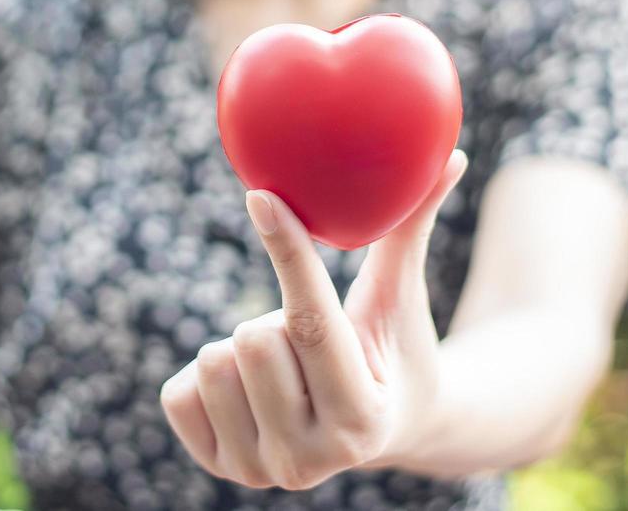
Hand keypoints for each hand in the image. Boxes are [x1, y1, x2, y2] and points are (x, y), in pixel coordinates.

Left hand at [159, 149, 470, 489]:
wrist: (378, 432)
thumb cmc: (393, 348)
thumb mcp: (400, 297)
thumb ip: (412, 229)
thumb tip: (451, 155)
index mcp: (361, 418)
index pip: (312, 323)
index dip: (289, 253)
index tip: (262, 197)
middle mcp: (309, 460)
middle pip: (250, 338)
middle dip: (274, 320)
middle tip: (307, 344)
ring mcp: (260, 472)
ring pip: (212, 362)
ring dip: (243, 348)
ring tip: (285, 370)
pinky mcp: (217, 469)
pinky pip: (176, 392)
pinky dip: (206, 378)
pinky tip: (249, 391)